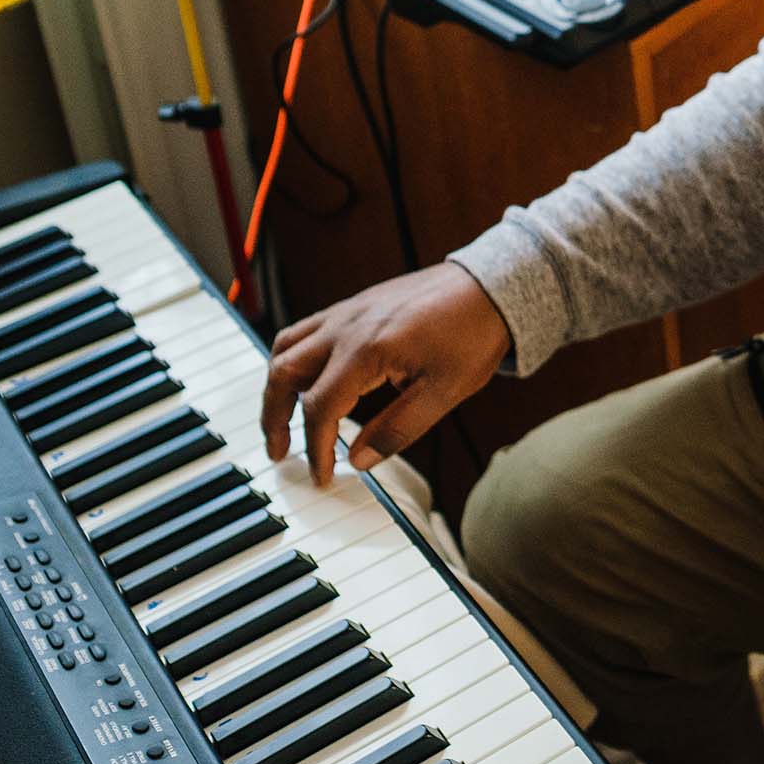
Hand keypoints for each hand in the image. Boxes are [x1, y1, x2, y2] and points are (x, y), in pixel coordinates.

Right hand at [262, 263, 511, 484]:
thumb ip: (399, 429)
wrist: (489, 287)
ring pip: (286, 347)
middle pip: (284, 374)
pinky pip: (304, 330)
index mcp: (366, 349)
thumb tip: (360, 460)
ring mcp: (346, 311)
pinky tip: (306, 380)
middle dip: (274, 418)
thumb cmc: (472, 334)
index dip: (316, 449)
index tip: (322, 476)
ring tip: (281, 419)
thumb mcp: (445, 391)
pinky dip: (292, 359)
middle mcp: (346, 326)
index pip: (320, 408)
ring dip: (276, 386)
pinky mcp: (353, 305)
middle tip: (279, 452)